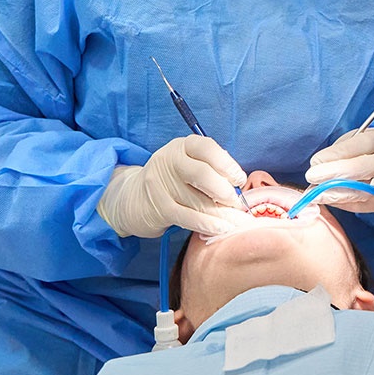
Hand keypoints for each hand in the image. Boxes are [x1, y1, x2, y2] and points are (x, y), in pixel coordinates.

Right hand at [96, 135, 248, 238]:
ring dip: (222, 213)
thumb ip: (212, 169)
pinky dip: (208, 224)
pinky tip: (222, 228)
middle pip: (203, 175)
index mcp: (183, 146)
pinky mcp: (158, 207)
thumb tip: (239, 186)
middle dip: (225, 191)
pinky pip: (188, 217)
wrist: (134, 197)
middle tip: (237, 203)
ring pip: (198, 201)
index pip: (208, 149)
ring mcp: (161, 184)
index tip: (239, 180)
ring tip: (237, 220)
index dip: (228, 165)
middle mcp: (169, 160)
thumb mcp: (190, 164)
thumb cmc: (174, 180)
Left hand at [305, 129, 373, 211]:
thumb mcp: (354, 140)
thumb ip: (338, 151)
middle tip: (312, 177)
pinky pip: (359, 205)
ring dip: (334, 194)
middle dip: (333, 174)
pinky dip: (340, 203)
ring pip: (360, 191)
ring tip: (315, 194)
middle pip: (360, 168)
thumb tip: (317, 166)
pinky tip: (327, 199)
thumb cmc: (367, 150)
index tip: (314, 161)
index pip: (356, 147)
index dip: (334, 155)